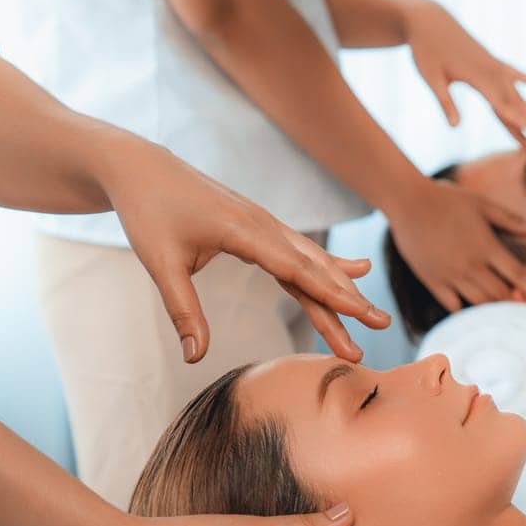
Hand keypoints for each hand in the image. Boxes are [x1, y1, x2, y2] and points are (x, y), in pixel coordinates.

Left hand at [103, 138, 390, 362]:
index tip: (361, 314)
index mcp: (243, 232)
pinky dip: (331, 265)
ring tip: (373, 313)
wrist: (143, 168)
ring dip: (345, 288)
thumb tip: (194, 357)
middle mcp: (264, 226)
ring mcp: (267, 224)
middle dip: (349, 299)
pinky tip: (358, 270)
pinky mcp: (263, 227)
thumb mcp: (159, 264)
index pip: (297, 269)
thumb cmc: (148, 213)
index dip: (331, 294)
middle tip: (381, 324)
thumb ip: (183, 311)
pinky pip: (304, 251)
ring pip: (315, 261)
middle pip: (316, 269)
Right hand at [387, 175, 525, 310]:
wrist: (407, 200)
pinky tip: (471, 308)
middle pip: (500, 295)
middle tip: (523, 306)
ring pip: (479, 303)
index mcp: (486, 246)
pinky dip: (464, 309)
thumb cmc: (447, 199)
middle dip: (514, 302)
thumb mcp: (482, 204)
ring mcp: (450, 275)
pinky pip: (452, 305)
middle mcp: (470, 264)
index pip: (518, 275)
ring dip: (492, 308)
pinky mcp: (432, 280)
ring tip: (501, 313)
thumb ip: (509, 220)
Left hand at [404, 0, 525, 145]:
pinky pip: (517, 74)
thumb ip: (445, 102)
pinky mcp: (493, 61)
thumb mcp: (431, 77)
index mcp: (477, 76)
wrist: (428, 20)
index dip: (519, 119)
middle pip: (516, 102)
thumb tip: (455, 128)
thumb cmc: (425, 49)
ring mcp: (495, 66)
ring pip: (519, 94)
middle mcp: (491, 71)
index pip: (502, 104)